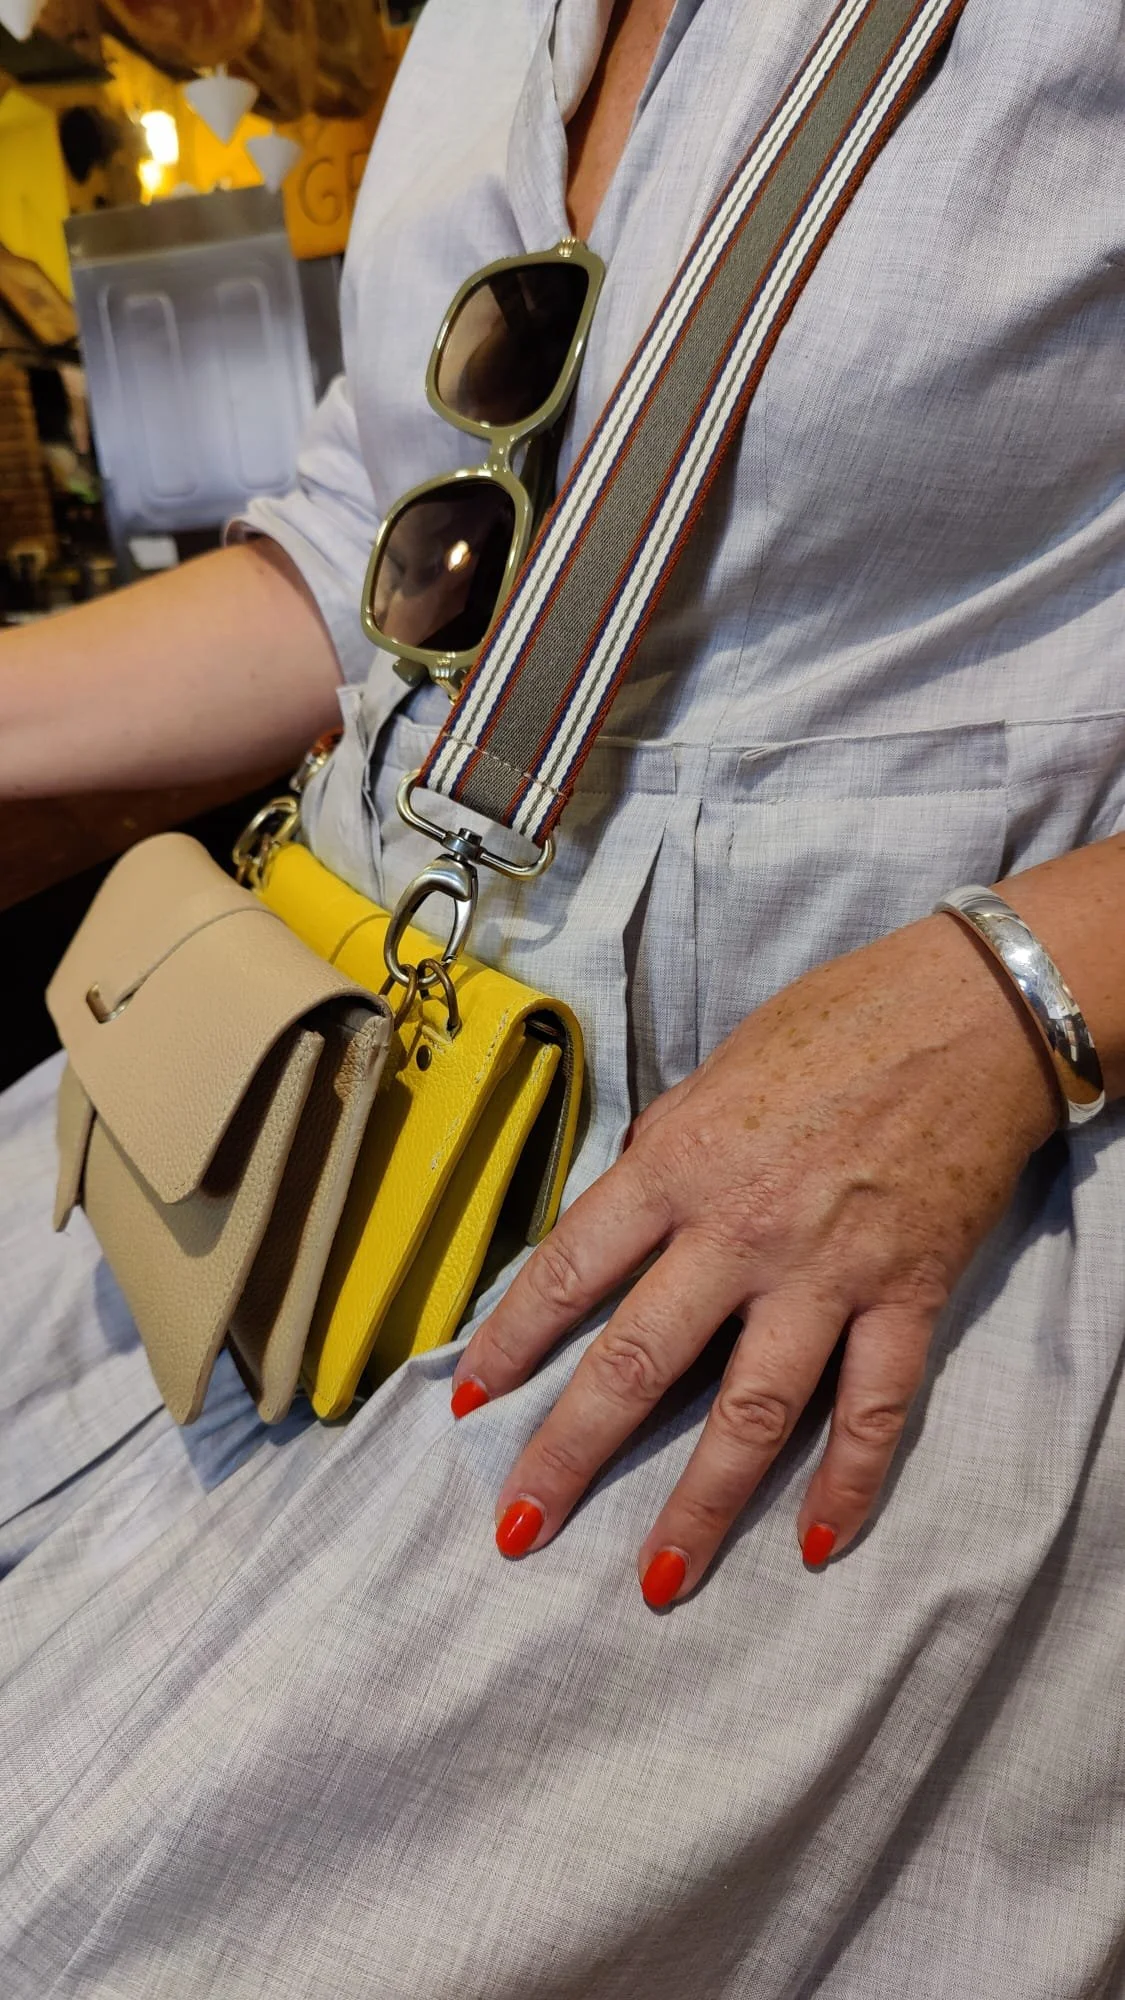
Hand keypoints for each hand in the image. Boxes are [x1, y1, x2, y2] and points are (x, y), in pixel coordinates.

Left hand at [452, 911, 1058, 1604]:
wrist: (970, 1014)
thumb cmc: (832, 1025)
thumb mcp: (715, 1074)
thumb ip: (665, 1155)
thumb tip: (621, 1213)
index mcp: (678, 1164)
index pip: (569, 1270)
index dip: (510, 1343)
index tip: (467, 1403)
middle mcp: (740, 1231)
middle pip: (638, 1364)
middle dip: (570, 1455)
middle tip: (521, 1528)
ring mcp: (827, 1274)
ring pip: (750, 1415)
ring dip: (699, 1507)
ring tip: (656, 1583)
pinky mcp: (907, 1298)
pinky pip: (873, 1412)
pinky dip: (847, 1484)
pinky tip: (813, 1543)